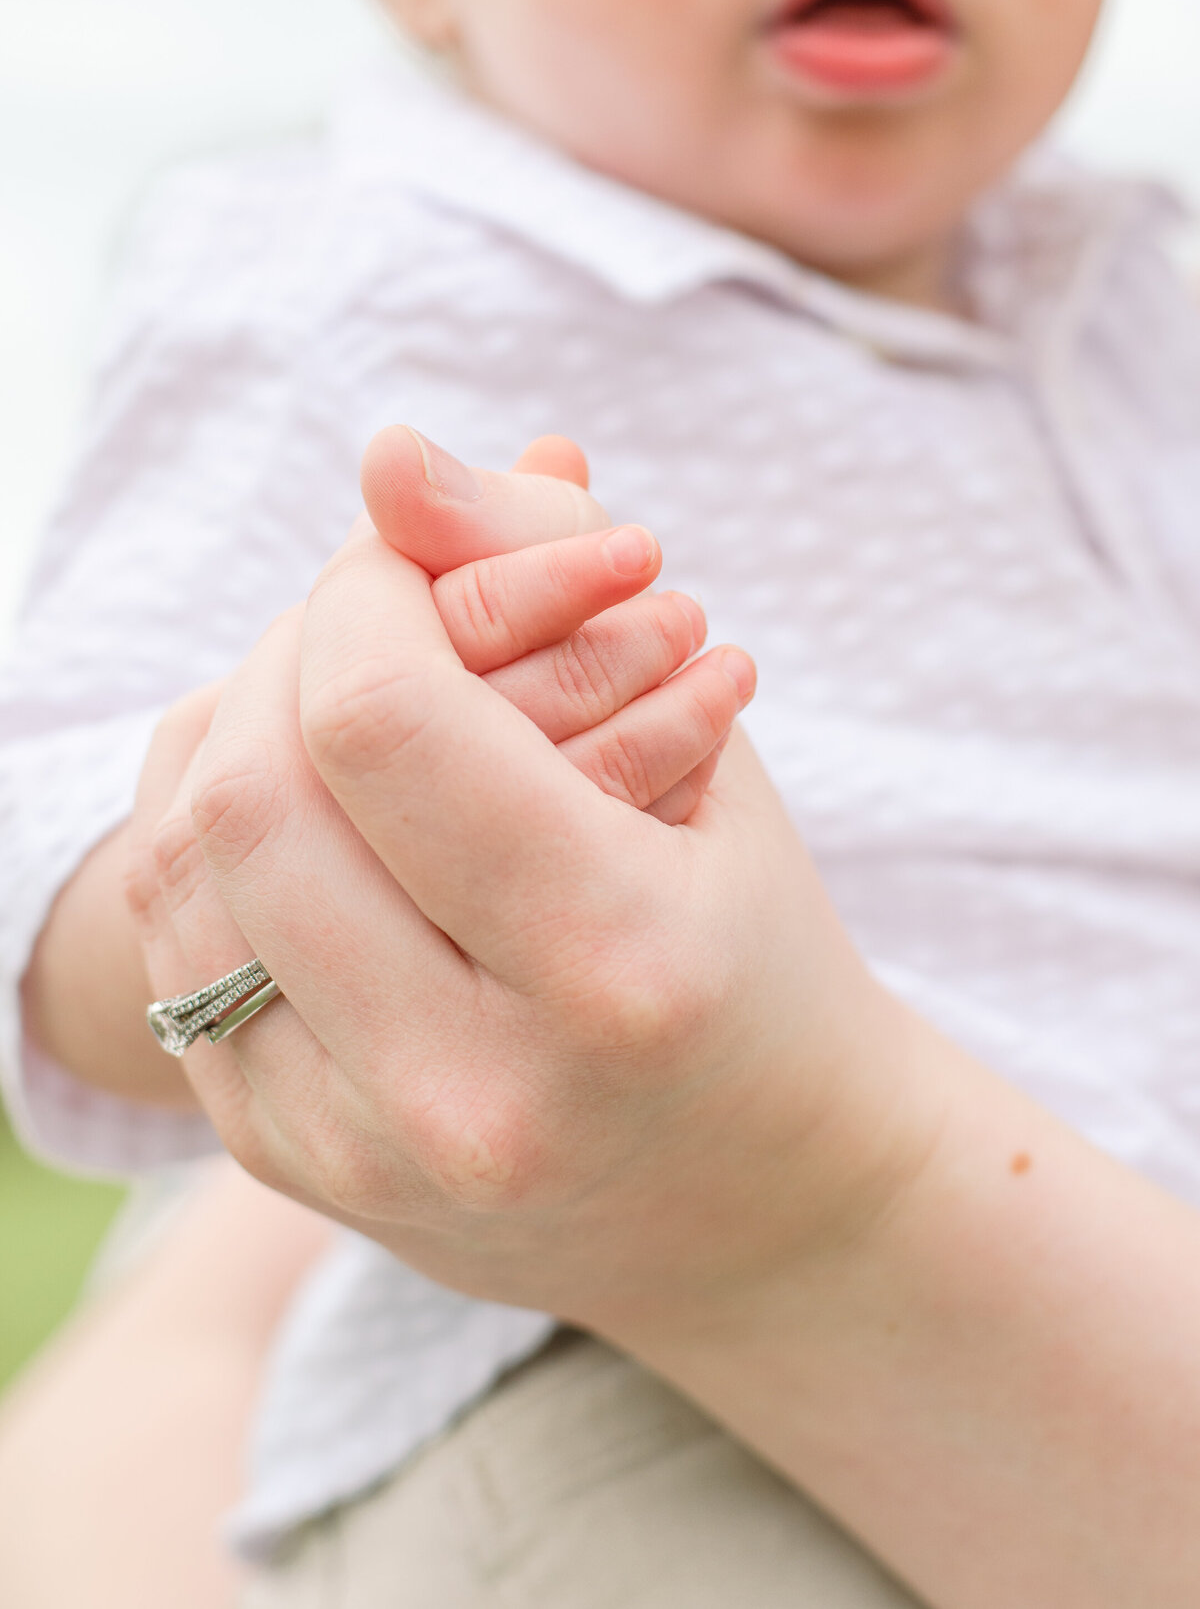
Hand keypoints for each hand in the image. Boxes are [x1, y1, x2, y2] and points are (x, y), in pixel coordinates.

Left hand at [28, 433, 744, 1106]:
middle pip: (251, 791)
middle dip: (293, 649)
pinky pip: (172, 949)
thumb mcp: (703, 745)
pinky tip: (302, 800)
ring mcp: (359, 1152)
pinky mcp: (287, 1168)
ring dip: (237, 729)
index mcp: (614, 968)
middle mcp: (468, 1090)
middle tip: (378, 626)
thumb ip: (543, 575)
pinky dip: (211, 830)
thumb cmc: (751, 948)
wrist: (760, 1203)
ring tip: (345, 705)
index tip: (419, 564)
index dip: (367, 588)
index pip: (379, 716)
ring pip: (178, 865)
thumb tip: (385, 456)